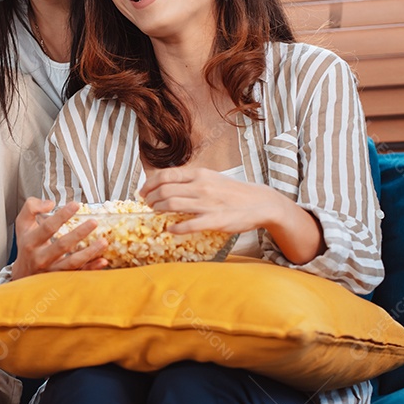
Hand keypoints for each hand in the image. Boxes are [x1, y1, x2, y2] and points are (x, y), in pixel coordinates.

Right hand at [11, 197, 108, 279]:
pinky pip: (78, 274)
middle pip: (62, 245)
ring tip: (104, 242)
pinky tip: (103, 261)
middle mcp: (41, 257)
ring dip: (89, 253)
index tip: (75, 205)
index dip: (62, 215)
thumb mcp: (22, 223)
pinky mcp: (60, 279)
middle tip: (94, 222)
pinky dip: (91, 268)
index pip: (48, 227)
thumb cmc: (26, 245)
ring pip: (72, 263)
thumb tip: (50, 204)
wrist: (23, 273)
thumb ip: (31, 207)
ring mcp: (51, 270)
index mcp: (31, 242)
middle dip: (79, 233)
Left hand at [138, 166, 279, 234]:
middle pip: (164, 190)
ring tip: (155, 214)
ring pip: (172, 204)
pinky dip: (175, 228)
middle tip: (148, 205)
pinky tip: (170, 229)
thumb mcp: (210, 177)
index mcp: (199, 174)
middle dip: (151, 198)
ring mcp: (208, 203)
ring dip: (158, 210)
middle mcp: (201, 186)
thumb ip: (190, 180)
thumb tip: (165, 184)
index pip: (165, 175)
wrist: (260, 202)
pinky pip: (189, 225)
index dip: (149, 184)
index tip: (143, 192)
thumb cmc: (232, 191)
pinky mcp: (215, 220)